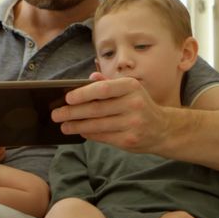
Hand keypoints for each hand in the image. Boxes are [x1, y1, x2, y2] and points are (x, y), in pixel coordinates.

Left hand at [50, 72, 168, 152]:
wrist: (162, 129)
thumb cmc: (140, 105)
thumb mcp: (130, 89)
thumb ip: (109, 83)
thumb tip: (90, 77)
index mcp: (131, 87)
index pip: (103, 89)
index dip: (83, 93)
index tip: (67, 98)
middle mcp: (133, 104)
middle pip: (96, 109)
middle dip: (72, 112)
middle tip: (56, 114)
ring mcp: (132, 124)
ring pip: (97, 125)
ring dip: (76, 126)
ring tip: (63, 125)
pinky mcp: (129, 140)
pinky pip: (103, 137)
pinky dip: (89, 134)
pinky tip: (80, 131)